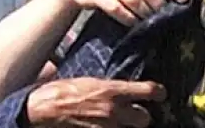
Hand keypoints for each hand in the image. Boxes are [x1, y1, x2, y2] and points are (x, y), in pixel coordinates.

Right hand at [26, 77, 165, 127]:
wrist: (43, 109)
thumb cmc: (64, 91)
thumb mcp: (92, 82)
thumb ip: (112, 88)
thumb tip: (126, 90)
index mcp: (113, 90)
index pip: (149, 91)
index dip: (159, 93)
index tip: (161, 94)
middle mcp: (114, 110)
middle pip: (145, 119)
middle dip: (142, 118)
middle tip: (137, 115)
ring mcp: (106, 127)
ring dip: (128, 127)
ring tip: (120, 122)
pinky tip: (107, 127)